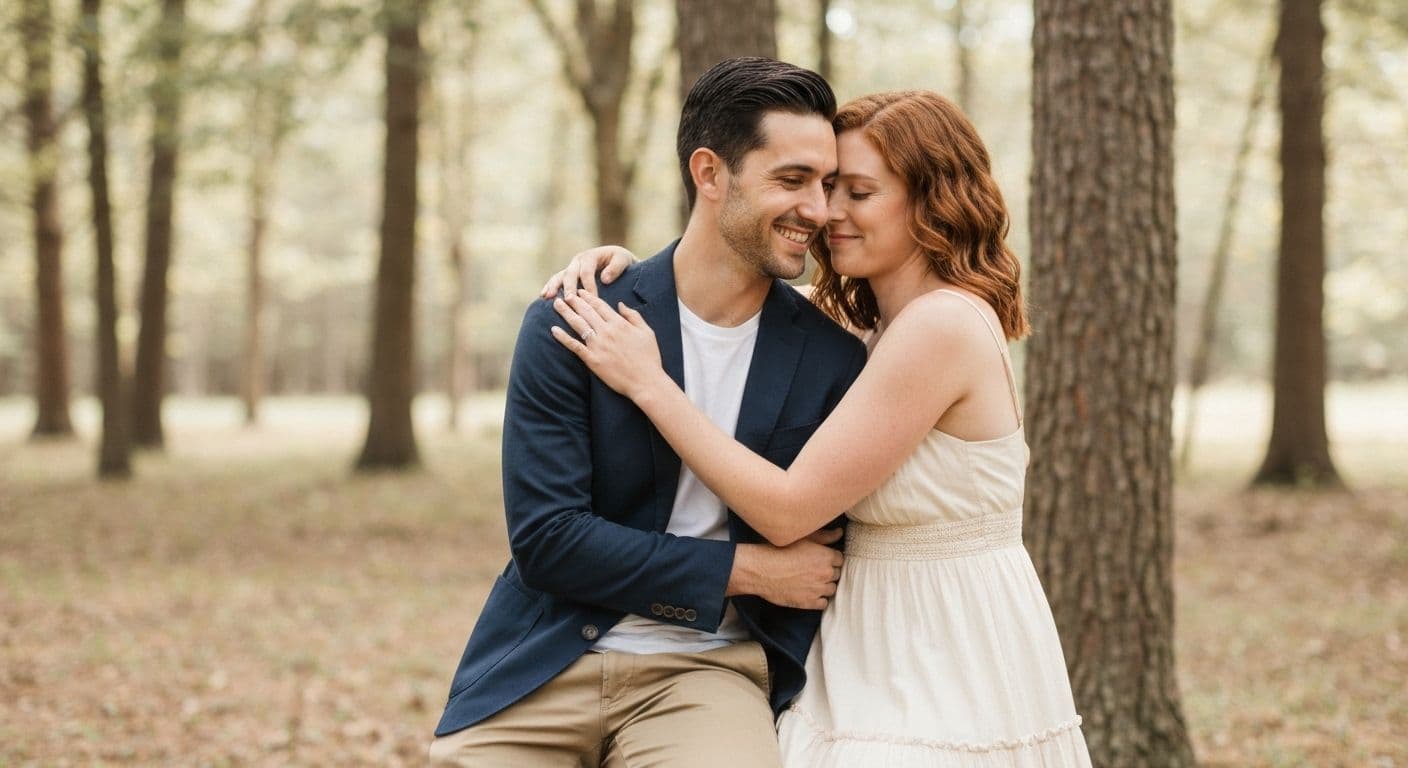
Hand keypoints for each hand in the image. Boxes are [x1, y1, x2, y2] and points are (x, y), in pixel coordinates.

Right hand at [540, 245, 636, 298]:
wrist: (616, 259)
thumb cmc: (620, 261)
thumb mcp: (623, 260)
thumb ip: (616, 267)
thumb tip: (604, 278)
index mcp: (590, 256)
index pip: (587, 272)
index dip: (589, 286)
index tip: (592, 299)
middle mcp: (578, 261)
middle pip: (570, 274)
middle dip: (569, 287)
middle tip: (569, 300)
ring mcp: (571, 268)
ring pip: (559, 276)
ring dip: (553, 286)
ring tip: (547, 296)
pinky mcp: (568, 276)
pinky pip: (557, 281)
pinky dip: (549, 287)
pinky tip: (543, 296)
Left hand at [550, 292, 664, 400]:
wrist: (646, 381)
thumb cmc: (649, 358)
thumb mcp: (647, 332)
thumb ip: (633, 316)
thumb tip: (620, 304)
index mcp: (619, 324)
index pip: (600, 305)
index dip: (588, 297)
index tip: (580, 291)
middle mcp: (606, 331)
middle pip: (586, 312)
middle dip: (574, 301)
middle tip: (564, 293)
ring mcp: (598, 345)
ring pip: (578, 324)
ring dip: (566, 313)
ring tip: (557, 304)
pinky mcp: (592, 360)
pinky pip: (574, 346)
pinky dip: (563, 337)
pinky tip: (554, 330)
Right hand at [729, 529, 844, 610]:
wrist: (762, 570)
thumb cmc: (779, 550)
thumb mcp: (802, 538)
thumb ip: (824, 536)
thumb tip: (839, 533)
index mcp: (826, 556)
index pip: (840, 559)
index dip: (830, 559)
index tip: (821, 559)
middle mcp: (825, 573)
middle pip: (836, 574)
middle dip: (828, 571)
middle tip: (814, 569)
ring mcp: (818, 589)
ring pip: (831, 589)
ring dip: (824, 585)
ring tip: (812, 581)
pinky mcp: (809, 602)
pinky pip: (823, 603)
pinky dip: (819, 599)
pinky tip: (810, 592)